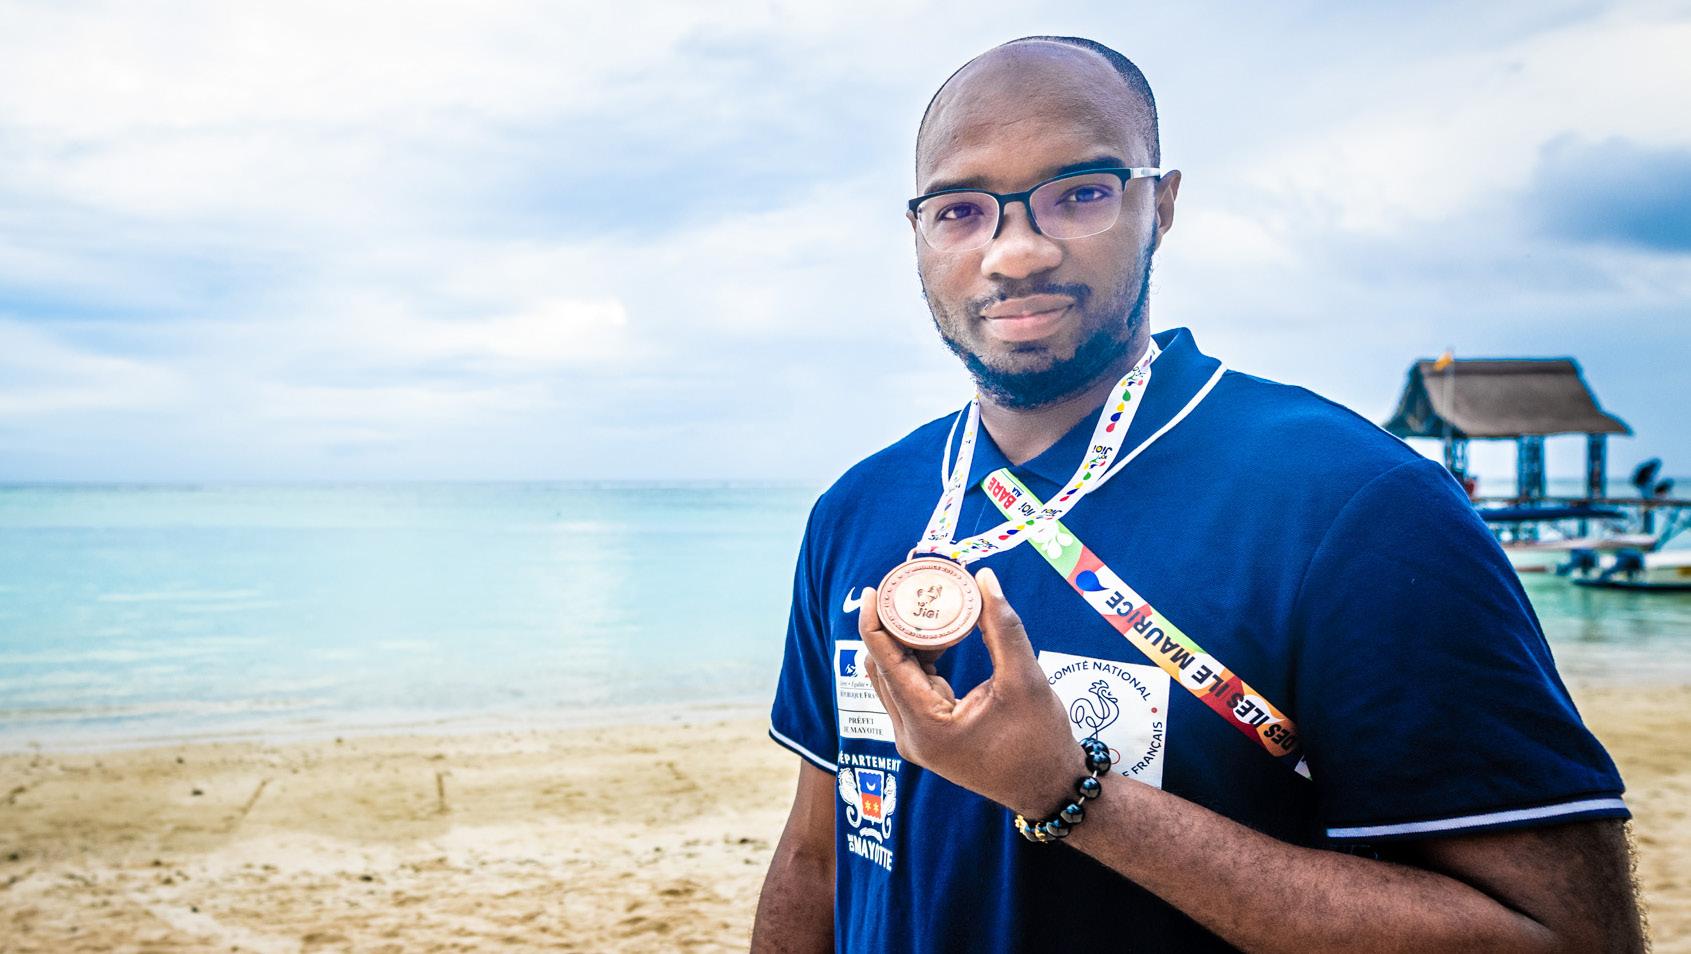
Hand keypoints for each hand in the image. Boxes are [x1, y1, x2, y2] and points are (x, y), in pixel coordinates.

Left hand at [859, 566, 1087, 817]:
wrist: (1049, 788)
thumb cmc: (1041, 742)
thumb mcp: (1024, 679)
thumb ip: (1002, 626)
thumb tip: (984, 578)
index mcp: (926, 725)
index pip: (885, 663)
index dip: (875, 621)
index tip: (877, 588)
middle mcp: (910, 735)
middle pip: (884, 668)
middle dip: (896, 625)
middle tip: (913, 588)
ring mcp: (915, 738)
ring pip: (895, 677)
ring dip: (909, 642)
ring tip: (931, 606)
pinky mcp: (926, 735)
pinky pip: (910, 688)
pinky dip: (922, 660)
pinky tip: (943, 635)